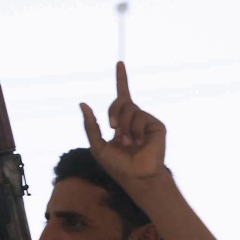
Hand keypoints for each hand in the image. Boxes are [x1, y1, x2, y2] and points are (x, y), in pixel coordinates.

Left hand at [80, 62, 166, 187]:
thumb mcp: (97, 146)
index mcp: (122, 124)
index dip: (121, 80)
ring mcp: (146, 122)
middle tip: (113, 129)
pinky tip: (140, 142)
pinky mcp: (156, 125)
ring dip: (124, 125)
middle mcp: (135, 120)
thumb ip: (90, 125)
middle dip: (113, 112)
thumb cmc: (118, 166)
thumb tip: (83, 103)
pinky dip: (135, 129)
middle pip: (121, 100)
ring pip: (130, 108)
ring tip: (129, 142)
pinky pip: (140, 116)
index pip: (121, 97)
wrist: (137, 176)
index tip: (120, 63)